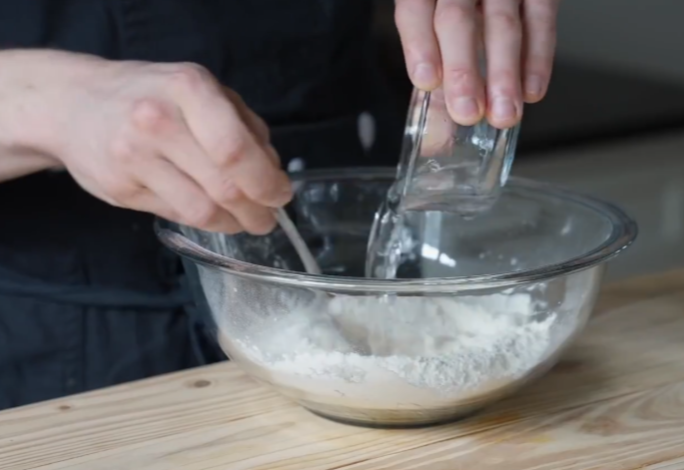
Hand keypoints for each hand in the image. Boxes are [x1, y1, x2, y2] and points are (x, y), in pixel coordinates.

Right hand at [6, 50, 289, 233]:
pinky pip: (176, 214)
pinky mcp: (119, 188)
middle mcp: (157, 121)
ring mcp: (134, 157)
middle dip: (256, 211)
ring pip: (202, 210)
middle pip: (224, 186)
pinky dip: (203, 220)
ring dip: (233, 223)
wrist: (74, 103)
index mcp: (189, 89)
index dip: (266, 182)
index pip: (236, 150)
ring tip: (244, 222)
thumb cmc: (150, 95)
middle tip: (267, 220)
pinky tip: (211, 213)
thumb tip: (272, 170)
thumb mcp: (200, 90)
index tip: (281, 195)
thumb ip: (242, 125)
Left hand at [395, 0, 560, 128]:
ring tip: (503, 114)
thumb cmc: (455, 9)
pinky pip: (542, 17)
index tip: (427, 82)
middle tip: (467, 112)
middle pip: (457, 19)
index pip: (415, 10)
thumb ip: (435, 76)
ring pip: (503, 23)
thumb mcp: (437, 32)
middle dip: (462, 70)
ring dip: (504, 73)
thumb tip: (435, 142)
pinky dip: (538, 57)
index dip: (419, 45)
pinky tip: (532, 91)